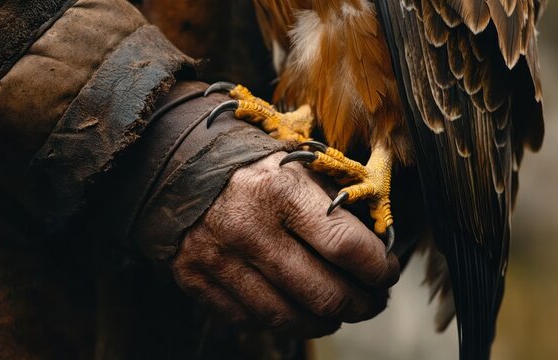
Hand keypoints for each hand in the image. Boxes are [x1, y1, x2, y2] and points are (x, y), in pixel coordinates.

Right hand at [172, 152, 399, 337]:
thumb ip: (332, 202)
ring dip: (324, 321)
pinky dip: (279, 321)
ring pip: (287, 317)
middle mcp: (249, 228)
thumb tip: (373, 247)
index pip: (346, 246)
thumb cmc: (245, 163)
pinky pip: (248, 320)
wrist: (171, 162)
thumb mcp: (293, 164)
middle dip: (361, 304)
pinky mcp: (195, 278)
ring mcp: (218, 258)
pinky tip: (293, 308)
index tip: (386, 270)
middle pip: (323, 293)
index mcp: (280, 190)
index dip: (379, 268)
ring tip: (336, 311)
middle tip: (371, 300)